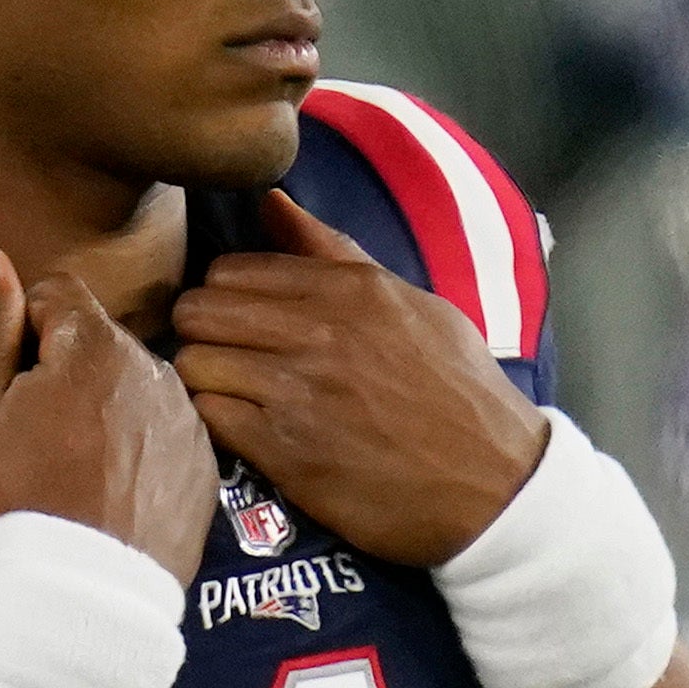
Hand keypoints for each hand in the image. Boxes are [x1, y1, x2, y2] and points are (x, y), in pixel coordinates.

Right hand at [0, 247, 217, 579]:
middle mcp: (156, 366)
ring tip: (80, 464)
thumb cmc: (21, 492)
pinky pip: (166, 431)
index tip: (15, 383)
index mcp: (96, 343)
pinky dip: (141, 446)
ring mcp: (187, 417)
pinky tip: (116, 486)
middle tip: (42, 431)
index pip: (57, 294)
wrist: (87, 590)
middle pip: (100, 340)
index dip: (25, 332)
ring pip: (136, 385)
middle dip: (69, 368)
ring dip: (108, 405)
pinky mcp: (205, 464)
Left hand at [169, 190, 550, 566]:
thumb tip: (270, 202)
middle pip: (200, 310)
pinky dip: (214, 421)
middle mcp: (318, 331)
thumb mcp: (414, 305)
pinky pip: (208, 415)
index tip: (239, 321)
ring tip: (231, 395)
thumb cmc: (458, 392)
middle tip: (225, 357)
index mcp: (351, 289)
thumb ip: (335, 253)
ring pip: (194, 362)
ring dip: (204, 379)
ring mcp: (296, 391)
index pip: (234, 269)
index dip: (225, 295)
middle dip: (201, 332)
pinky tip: (241, 429)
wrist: (493, 485)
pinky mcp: (284, 450)